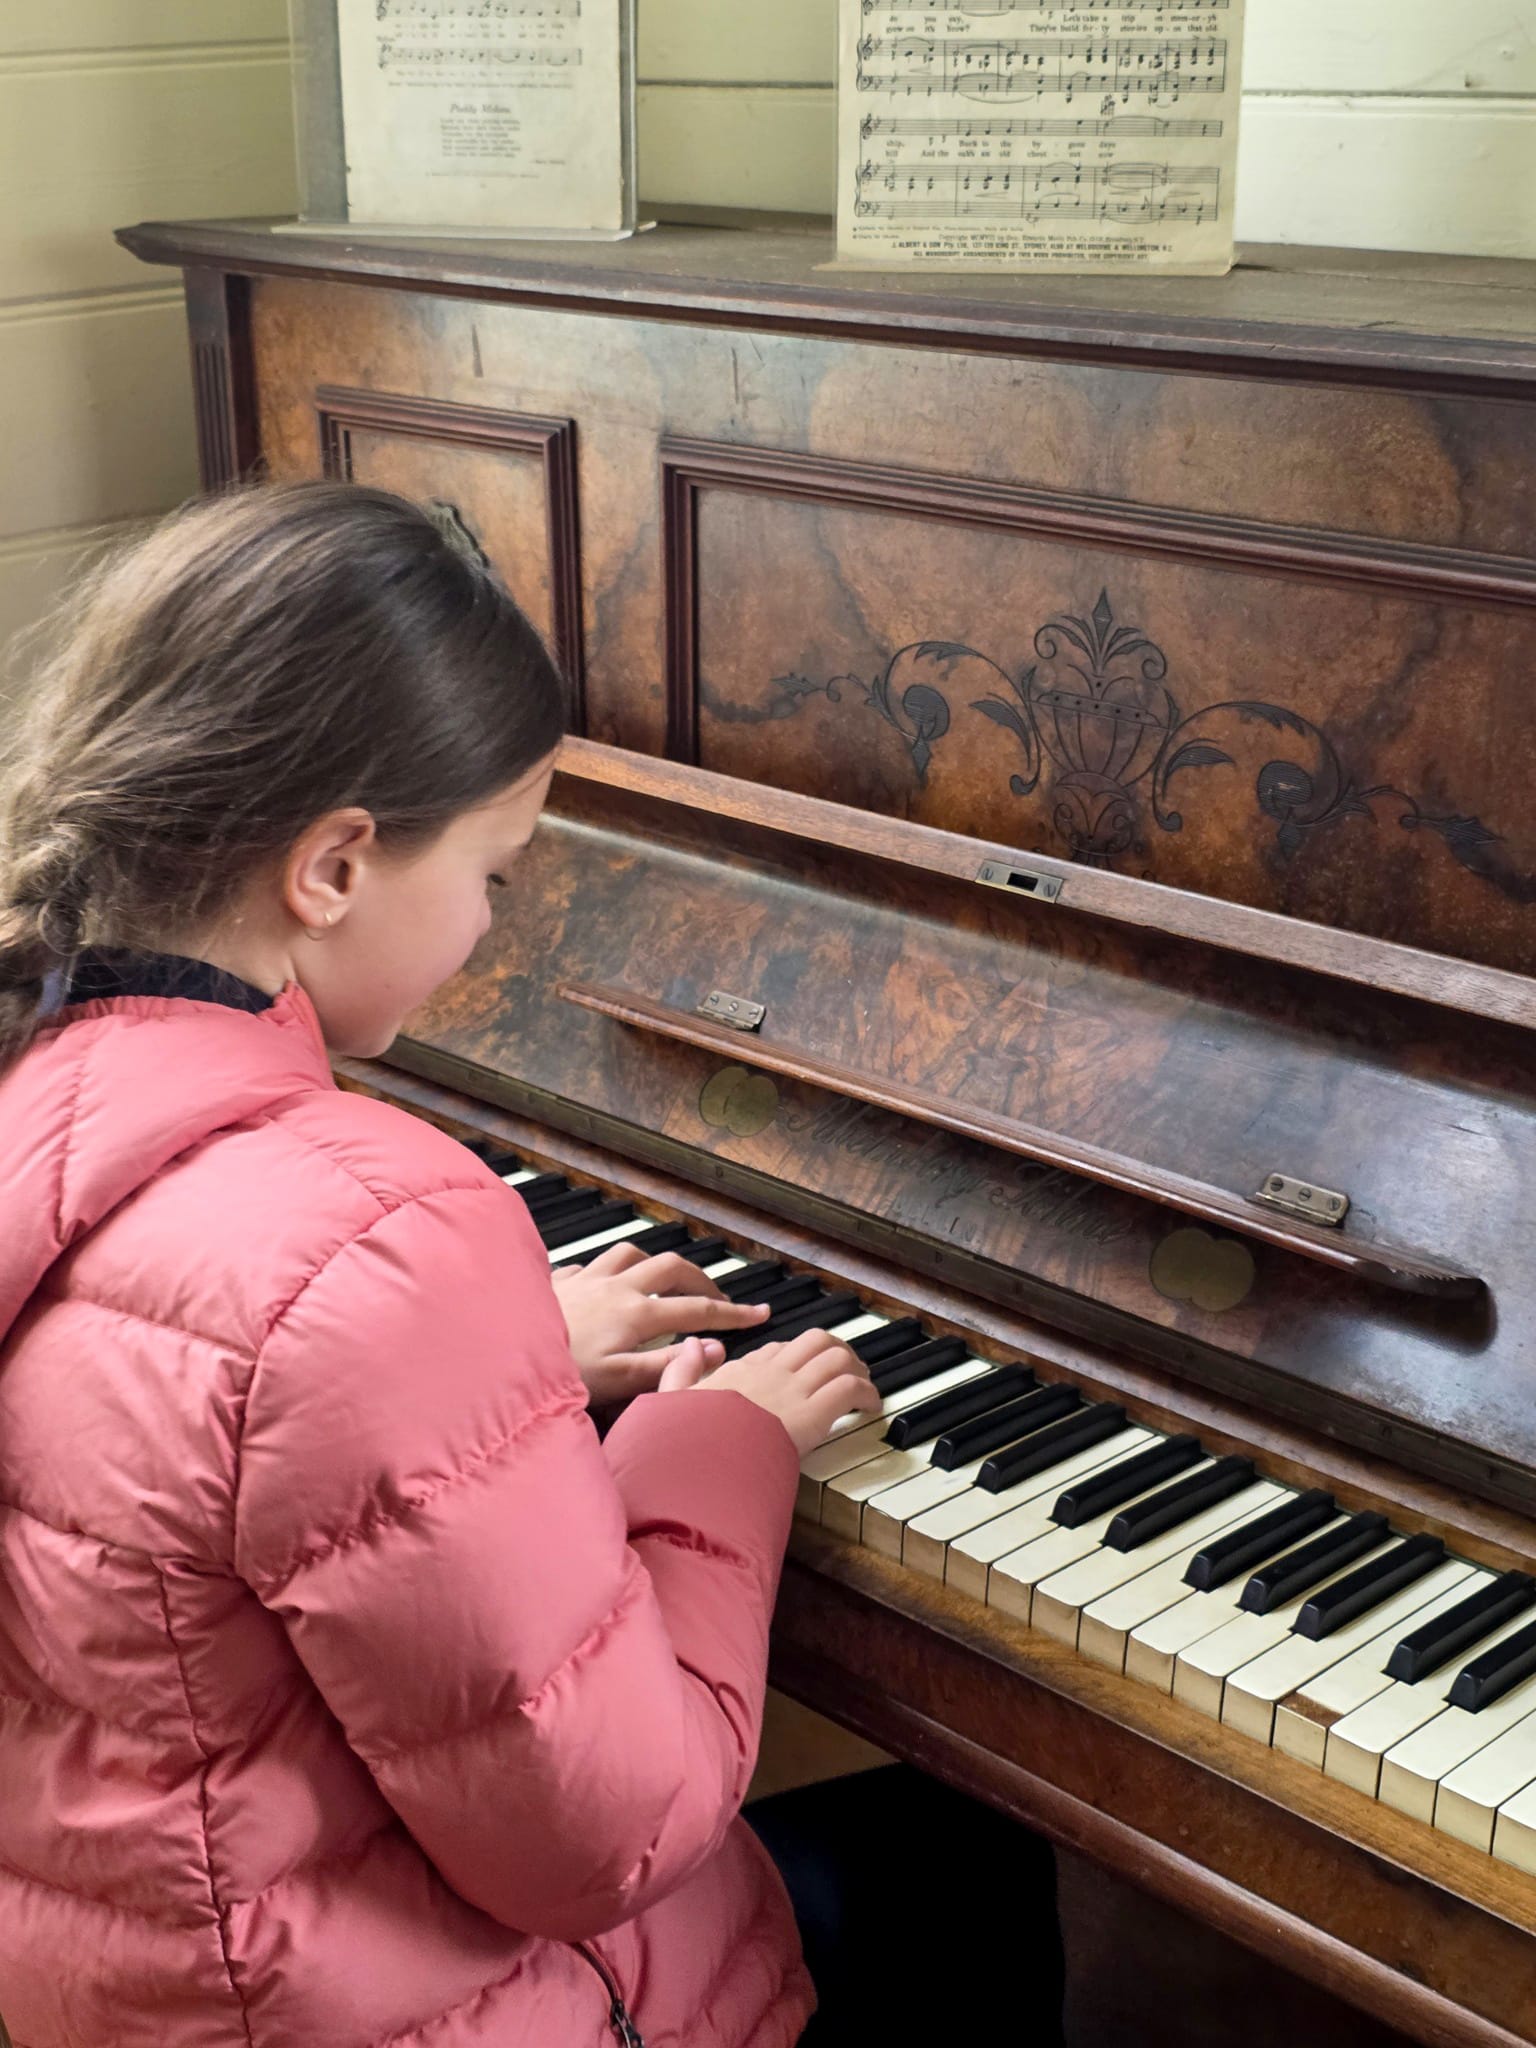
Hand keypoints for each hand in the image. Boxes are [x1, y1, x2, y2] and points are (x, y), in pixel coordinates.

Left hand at [551, 1241, 771, 1405]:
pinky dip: (607, 1268)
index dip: (733, 1313)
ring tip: (664, 1280)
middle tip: (718, 1295)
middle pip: (670, 1267)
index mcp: (635, 1313)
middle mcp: (614, 1287)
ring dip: (654, 1264)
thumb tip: (715, 1348)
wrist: (495, 1356)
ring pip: (630, 1253)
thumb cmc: (558, 1376)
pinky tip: (603, 1281)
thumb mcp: (621, 1382)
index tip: (761, 1315)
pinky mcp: (556, 1281)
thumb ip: (670, 1364)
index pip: (698, 1308)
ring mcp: (584, 1279)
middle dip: (700, 1278)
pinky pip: (589, 1262)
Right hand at [660, 1327, 880, 1457]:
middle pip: (814, 1340)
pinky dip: (867, 1393)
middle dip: (836, 1350)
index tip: (804, 1371)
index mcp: (739, 1371)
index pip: (778, 1350)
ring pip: (837, 1357)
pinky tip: (871, 1406)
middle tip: (847, 1368)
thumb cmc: (686, 1438)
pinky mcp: (812, 1413)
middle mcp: (769, 1373)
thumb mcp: (672, 1399)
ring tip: (864, 1386)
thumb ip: (681, 1369)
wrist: (701, 1459)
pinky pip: (849, 1387)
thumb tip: (692, 1342)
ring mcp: (792, 1390)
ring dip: (856, 1369)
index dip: (797, 1357)